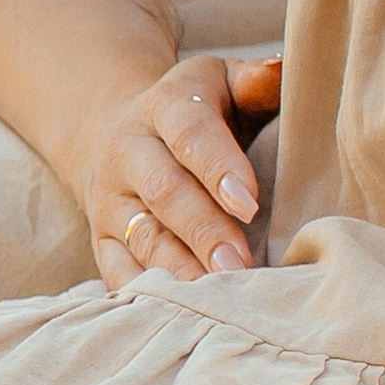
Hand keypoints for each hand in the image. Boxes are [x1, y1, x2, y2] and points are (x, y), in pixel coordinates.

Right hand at [81, 56, 280, 289]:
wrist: (120, 132)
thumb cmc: (200, 112)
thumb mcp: (223, 82)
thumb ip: (255, 81)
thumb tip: (283, 70)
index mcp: (164, 105)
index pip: (189, 134)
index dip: (217, 167)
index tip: (250, 202)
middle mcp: (127, 151)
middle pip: (165, 193)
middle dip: (204, 232)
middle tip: (241, 267)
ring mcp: (110, 201)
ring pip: (143, 239)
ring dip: (182, 271)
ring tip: (219, 299)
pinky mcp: (101, 240)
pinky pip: (118, 272)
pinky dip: (147, 296)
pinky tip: (182, 314)